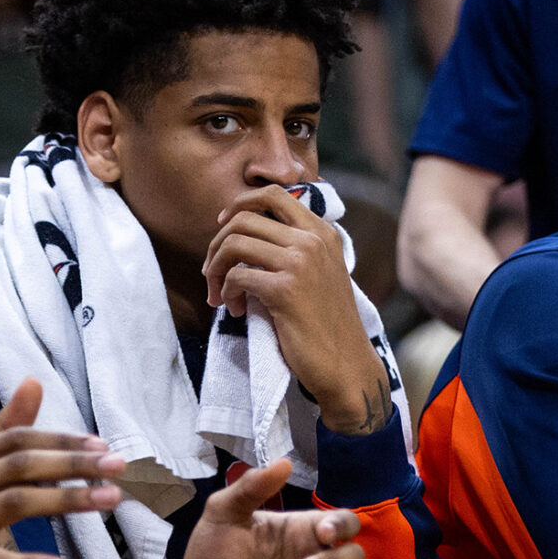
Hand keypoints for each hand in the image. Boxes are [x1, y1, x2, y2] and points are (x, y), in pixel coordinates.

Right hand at [0, 378, 127, 558]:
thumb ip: (5, 429)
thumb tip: (34, 380)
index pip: (18, 439)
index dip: (61, 440)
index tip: (103, 446)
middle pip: (21, 465)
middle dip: (73, 464)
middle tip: (118, 467)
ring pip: (16, 504)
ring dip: (66, 501)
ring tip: (109, 500)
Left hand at [202, 185, 393, 435]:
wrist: (346, 365)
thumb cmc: (327, 324)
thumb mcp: (321, 273)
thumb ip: (297, 248)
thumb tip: (248, 234)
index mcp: (322, 233)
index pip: (274, 194)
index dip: (239, 203)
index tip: (223, 224)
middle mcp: (312, 241)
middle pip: (245, 217)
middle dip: (217, 243)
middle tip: (211, 271)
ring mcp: (300, 262)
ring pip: (234, 243)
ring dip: (215, 269)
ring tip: (219, 294)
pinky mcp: (285, 289)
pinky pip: (236, 276)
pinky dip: (225, 293)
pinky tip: (237, 310)